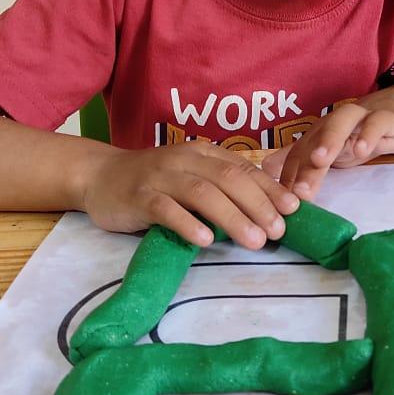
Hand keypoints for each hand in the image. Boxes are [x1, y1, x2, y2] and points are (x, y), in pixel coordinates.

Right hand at [80, 142, 299, 249]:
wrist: (99, 176)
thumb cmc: (153, 181)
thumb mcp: (190, 175)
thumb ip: (220, 186)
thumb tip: (265, 209)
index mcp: (202, 153)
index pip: (243, 168)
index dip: (270, 189)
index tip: (294, 210)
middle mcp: (184, 160)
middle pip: (228, 179)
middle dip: (258, 205)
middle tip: (278, 231)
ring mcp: (160, 177)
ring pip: (202, 193)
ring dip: (232, 217)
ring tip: (254, 241)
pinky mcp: (138, 197)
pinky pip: (165, 209)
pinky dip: (187, 224)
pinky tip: (205, 240)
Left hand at [262, 85, 393, 199]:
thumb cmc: (361, 135)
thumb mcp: (330, 152)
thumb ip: (300, 160)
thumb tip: (265, 169)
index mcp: (319, 133)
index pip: (299, 155)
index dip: (289, 178)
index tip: (283, 204)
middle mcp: (335, 123)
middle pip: (315, 140)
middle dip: (304, 164)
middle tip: (297, 190)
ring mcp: (361, 118)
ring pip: (341, 122)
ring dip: (329, 139)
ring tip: (320, 161)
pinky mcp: (387, 118)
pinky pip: (377, 122)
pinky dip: (369, 133)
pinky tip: (363, 150)